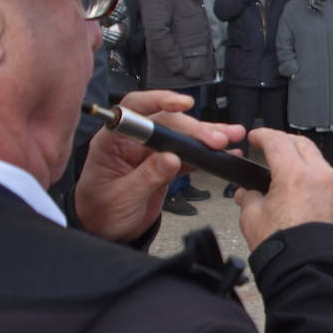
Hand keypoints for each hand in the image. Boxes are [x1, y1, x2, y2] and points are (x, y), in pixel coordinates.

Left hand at [75, 90, 244, 242]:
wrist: (106, 232)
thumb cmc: (102, 213)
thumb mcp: (123, 197)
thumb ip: (147, 177)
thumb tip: (171, 158)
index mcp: (113, 141)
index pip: (135, 109)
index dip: (159, 101)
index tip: (182, 104)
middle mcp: (133, 142)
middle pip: (167, 122)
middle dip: (195, 128)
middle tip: (217, 139)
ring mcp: (150, 153)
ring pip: (181, 136)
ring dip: (206, 135)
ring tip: (231, 135)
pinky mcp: (164, 166)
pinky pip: (188, 155)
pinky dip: (207, 154)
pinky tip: (225, 153)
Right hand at [236, 129, 332, 251]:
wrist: (312, 272)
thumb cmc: (286, 249)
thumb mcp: (252, 219)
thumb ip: (249, 197)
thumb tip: (248, 192)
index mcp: (295, 175)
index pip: (277, 141)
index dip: (262, 135)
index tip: (256, 137)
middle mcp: (323, 176)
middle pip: (303, 145)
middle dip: (285, 144)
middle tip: (273, 150)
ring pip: (322, 165)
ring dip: (306, 166)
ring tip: (292, 180)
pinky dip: (323, 185)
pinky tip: (311, 198)